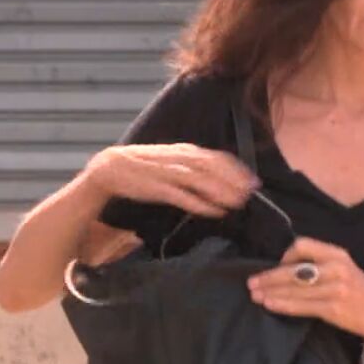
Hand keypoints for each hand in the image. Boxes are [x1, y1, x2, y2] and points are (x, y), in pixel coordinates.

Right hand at [83, 143, 255, 217]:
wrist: (110, 168)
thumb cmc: (145, 167)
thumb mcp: (173, 161)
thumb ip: (194, 166)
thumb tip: (218, 177)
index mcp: (185, 151)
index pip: (217, 157)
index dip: (237, 169)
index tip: (253, 182)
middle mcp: (179, 159)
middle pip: (213, 168)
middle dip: (234, 181)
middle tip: (251, 195)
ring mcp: (167, 172)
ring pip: (201, 180)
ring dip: (222, 192)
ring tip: (238, 204)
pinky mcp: (156, 188)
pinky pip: (182, 196)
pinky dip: (201, 204)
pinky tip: (215, 212)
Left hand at [246, 237, 363, 339]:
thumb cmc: (360, 291)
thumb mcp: (345, 268)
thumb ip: (320, 264)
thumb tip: (286, 267)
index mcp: (338, 254)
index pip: (303, 245)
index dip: (285, 256)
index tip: (276, 267)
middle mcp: (336, 269)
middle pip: (293, 270)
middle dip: (269, 277)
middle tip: (252, 283)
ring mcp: (335, 289)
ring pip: (294, 289)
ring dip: (271, 292)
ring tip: (256, 295)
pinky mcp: (332, 309)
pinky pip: (301, 306)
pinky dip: (282, 305)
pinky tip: (270, 304)